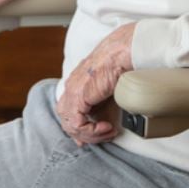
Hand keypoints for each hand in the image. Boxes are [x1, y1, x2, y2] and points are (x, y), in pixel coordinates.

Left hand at [55, 22, 135, 146]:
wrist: (121, 52)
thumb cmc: (119, 63)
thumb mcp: (107, 85)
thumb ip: (101, 100)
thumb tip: (105, 117)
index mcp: (76, 83)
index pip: (68, 112)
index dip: (80, 128)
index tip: (95, 135)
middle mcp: (71, 87)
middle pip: (67, 121)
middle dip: (84, 134)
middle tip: (104, 135)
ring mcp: (72, 91)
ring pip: (70, 125)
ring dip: (90, 134)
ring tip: (108, 131)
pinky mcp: (77, 97)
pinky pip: (77, 124)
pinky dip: (92, 131)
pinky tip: (107, 127)